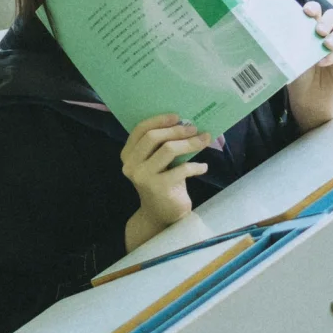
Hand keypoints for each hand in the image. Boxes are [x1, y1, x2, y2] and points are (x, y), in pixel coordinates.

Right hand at [121, 114, 209, 251]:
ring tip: (204, 140)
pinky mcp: (158, 188)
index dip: (159, 120)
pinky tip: (203, 167)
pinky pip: (181, 169)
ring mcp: (143, 177)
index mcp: (128, 155)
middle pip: (153, 137)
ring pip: (168, 149)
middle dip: (177, 130)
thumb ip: (162, 145)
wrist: (161, 215)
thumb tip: (186, 123)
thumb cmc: (162, 182)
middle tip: (194, 128)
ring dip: (190, 143)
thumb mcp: (157, 162)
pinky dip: (196, 166)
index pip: (140, 130)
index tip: (178, 116)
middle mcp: (131, 165)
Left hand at [287, 2, 332, 131]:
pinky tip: (324, 61)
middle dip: (326, 20)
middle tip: (318, 30)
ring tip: (325, 44)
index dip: (313, 8)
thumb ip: (292, 45)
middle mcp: (330, 34)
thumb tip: (281, 32)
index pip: (316, 12)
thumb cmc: (298, 77)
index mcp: (313, 29)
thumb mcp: (292, 58)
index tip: (306, 12)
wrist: (308, 102)